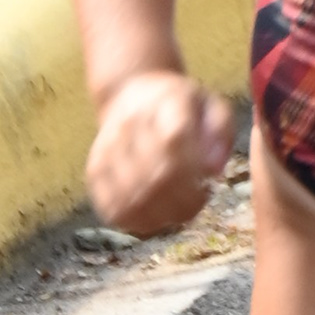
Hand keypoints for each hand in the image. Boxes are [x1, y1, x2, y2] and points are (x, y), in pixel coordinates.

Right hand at [86, 68, 232, 233]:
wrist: (130, 93)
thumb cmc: (181, 105)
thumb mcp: (212, 105)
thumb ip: (220, 134)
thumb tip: (214, 171)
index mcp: (165, 103)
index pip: (174, 142)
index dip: (194, 174)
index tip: (209, 187)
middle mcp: (129, 125)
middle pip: (155, 178)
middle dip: (183, 203)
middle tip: (197, 204)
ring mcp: (106, 149)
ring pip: (133, 200)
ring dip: (162, 216)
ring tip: (178, 209)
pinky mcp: (94, 170)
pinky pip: (112, 209)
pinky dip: (137, 221)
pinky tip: (154, 214)